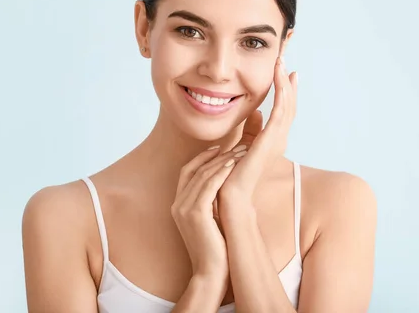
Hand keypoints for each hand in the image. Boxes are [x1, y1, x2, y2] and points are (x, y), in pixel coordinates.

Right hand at [170, 147, 245, 278]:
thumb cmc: (216, 247)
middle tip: (237, 145)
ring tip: (241, 151)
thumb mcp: (211, 219)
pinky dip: (220, 172)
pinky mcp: (195, 214)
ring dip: (222, 160)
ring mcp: (183, 209)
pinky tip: (232, 164)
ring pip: (202, 174)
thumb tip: (226, 183)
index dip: (202, 157)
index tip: (219, 147)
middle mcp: (177, 204)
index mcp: (179, 204)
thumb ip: (212, 201)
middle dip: (217, 155)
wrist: (212, 272)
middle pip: (195, 169)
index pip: (187, 171)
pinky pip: (208, 186)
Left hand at [219, 56, 297, 200]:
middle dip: (287, 83)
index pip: (282, 111)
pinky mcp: (271, 140)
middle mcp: (278, 140)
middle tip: (284, 61)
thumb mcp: (243, 147)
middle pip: (288, 106)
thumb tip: (255, 112)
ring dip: (285, 84)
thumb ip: (250, 130)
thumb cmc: (233, 177)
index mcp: (272, 141)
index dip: (284, 92)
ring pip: (286, 106)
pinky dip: (282, 95)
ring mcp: (277, 140)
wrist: (232, 198)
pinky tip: (280, 80)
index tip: (283, 72)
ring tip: (282, 64)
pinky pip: (281, 112)